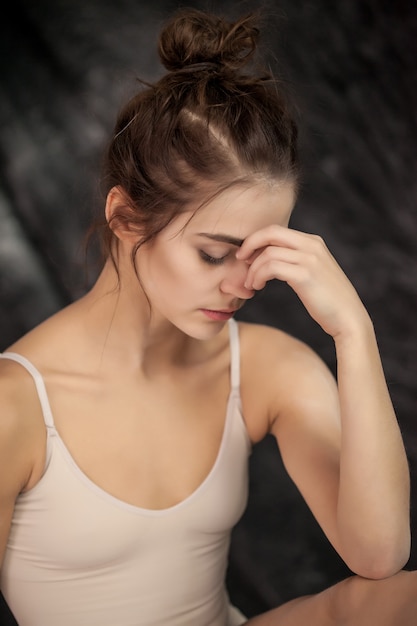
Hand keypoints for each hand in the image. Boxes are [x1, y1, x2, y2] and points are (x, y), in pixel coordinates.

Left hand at [236, 225, 368, 337]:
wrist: (348, 319)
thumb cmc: (328, 300)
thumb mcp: (313, 272)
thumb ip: (296, 260)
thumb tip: (270, 258)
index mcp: (313, 242)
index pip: (277, 230)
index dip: (257, 240)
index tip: (246, 255)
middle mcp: (312, 245)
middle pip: (271, 232)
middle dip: (250, 244)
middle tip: (240, 260)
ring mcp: (309, 259)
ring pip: (268, 253)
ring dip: (253, 269)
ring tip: (251, 283)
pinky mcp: (305, 275)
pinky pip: (271, 267)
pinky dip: (258, 276)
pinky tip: (257, 286)